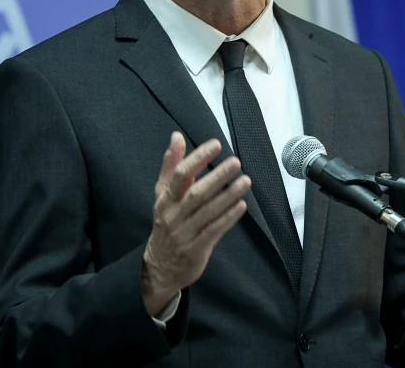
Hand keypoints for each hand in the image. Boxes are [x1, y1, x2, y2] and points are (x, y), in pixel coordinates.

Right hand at [141, 132, 250, 316]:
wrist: (159, 267)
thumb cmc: (166, 224)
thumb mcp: (163, 195)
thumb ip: (171, 166)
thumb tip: (176, 136)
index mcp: (165, 199)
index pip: (181, 175)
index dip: (198, 158)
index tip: (216, 144)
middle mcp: (173, 215)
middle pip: (196, 193)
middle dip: (217, 176)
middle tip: (236, 162)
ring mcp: (184, 233)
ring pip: (208, 212)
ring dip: (228, 196)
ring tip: (245, 181)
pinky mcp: (196, 249)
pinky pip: (214, 231)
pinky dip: (228, 218)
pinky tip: (241, 205)